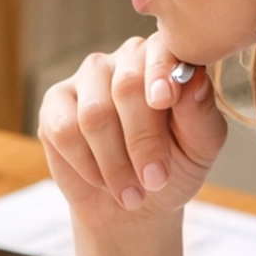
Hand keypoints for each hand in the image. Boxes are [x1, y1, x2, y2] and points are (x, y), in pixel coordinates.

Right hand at [39, 34, 227, 233]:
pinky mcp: (55, 103)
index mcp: (164, 59)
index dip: (161, 74)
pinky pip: (64, 131)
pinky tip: (100, 180)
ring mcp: (87, 78)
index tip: (165, 101)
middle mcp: (124, 59)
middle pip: (127, 86)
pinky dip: (86, 164)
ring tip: (132, 194)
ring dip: (115, 163)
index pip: (161, 50)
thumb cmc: (173, 168)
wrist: (134, 205)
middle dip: (142, 140)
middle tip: (155, 180)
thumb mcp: (200, 147)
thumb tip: (194, 80)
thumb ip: (200, 112)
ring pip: (94, 114)